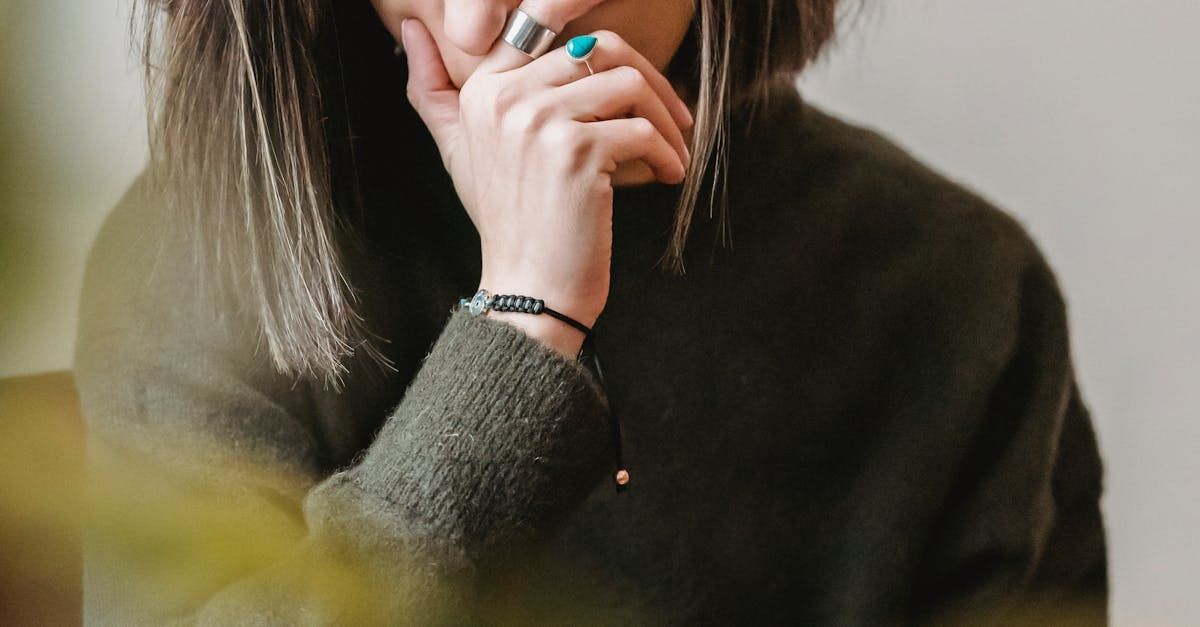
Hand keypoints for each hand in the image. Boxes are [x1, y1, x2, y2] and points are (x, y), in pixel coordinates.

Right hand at [400, 2, 691, 355]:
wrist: (527, 291)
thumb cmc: (510, 223)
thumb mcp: (461, 150)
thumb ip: (433, 88)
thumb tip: (409, 24)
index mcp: (482, 88)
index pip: (554, 29)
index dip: (607, 52)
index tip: (633, 92)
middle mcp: (505, 97)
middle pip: (602, 48)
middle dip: (650, 82)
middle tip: (673, 118)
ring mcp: (540, 123)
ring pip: (630, 83)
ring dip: (665, 119)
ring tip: (671, 150)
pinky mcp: (577, 153)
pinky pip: (643, 129)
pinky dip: (666, 154)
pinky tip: (667, 176)